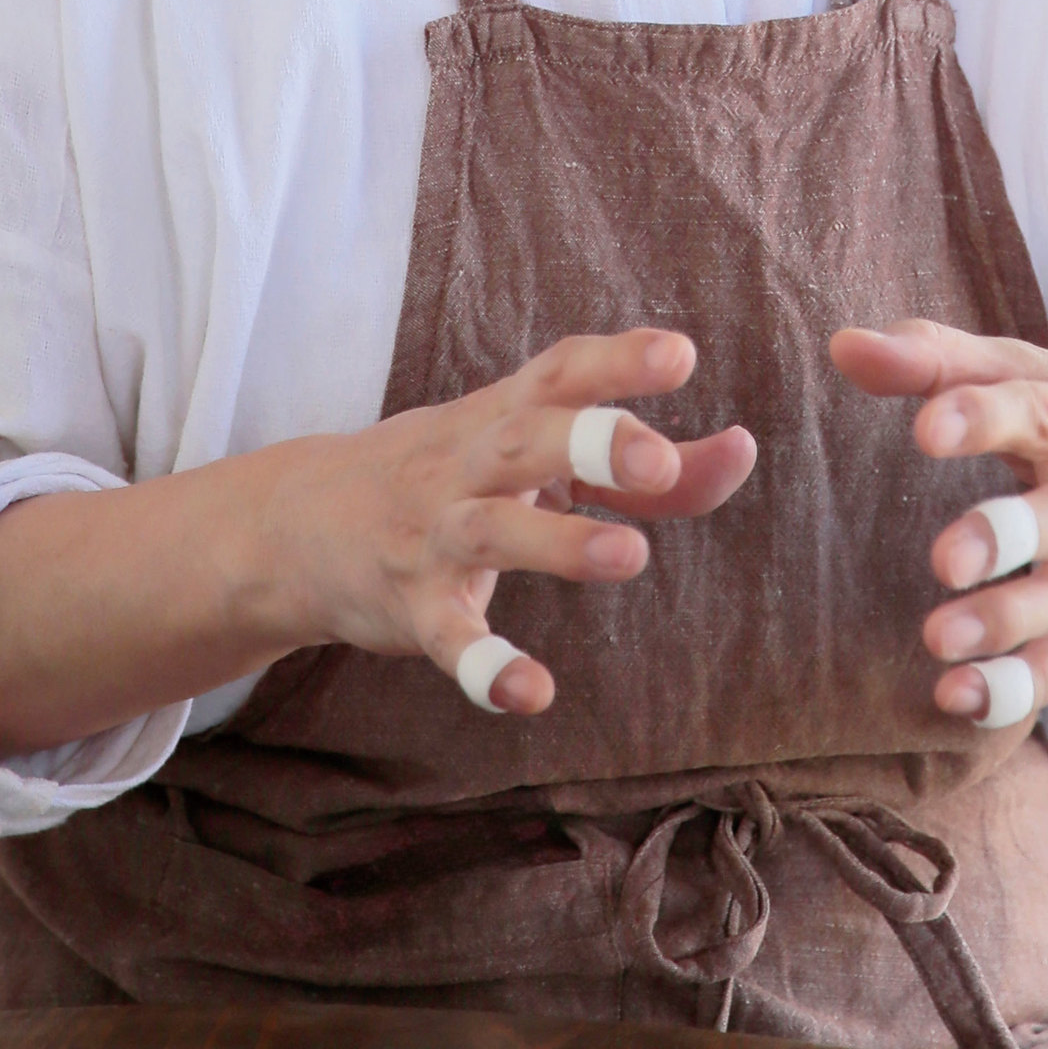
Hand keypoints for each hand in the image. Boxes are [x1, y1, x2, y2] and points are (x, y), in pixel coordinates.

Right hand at [0, 326, 760, 756]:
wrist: (303, 522)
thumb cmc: (458, 475)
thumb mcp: (537, 454)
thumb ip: (650, 469)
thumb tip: (744, 451)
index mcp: (506, 413)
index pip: (561, 370)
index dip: (618, 359)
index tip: (681, 355)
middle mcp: (470, 461)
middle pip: (527, 438)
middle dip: (592, 442)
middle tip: (657, 456)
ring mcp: (435, 534)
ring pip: (494, 531)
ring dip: (559, 542)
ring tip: (630, 555)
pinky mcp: (413, 609)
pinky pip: (450, 638)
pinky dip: (486, 666)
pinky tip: (533, 693)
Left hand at [832, 320, 1047, 720]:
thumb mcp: (1030, 376)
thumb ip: (936, 360)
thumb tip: (845, 348)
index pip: (1044, 411)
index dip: (986, 417)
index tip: (926, 429)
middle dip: (1010, 536)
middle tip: (945, 560)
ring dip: (1007, 623)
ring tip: (938, 638)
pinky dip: (1018, 688)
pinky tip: (958, 696)